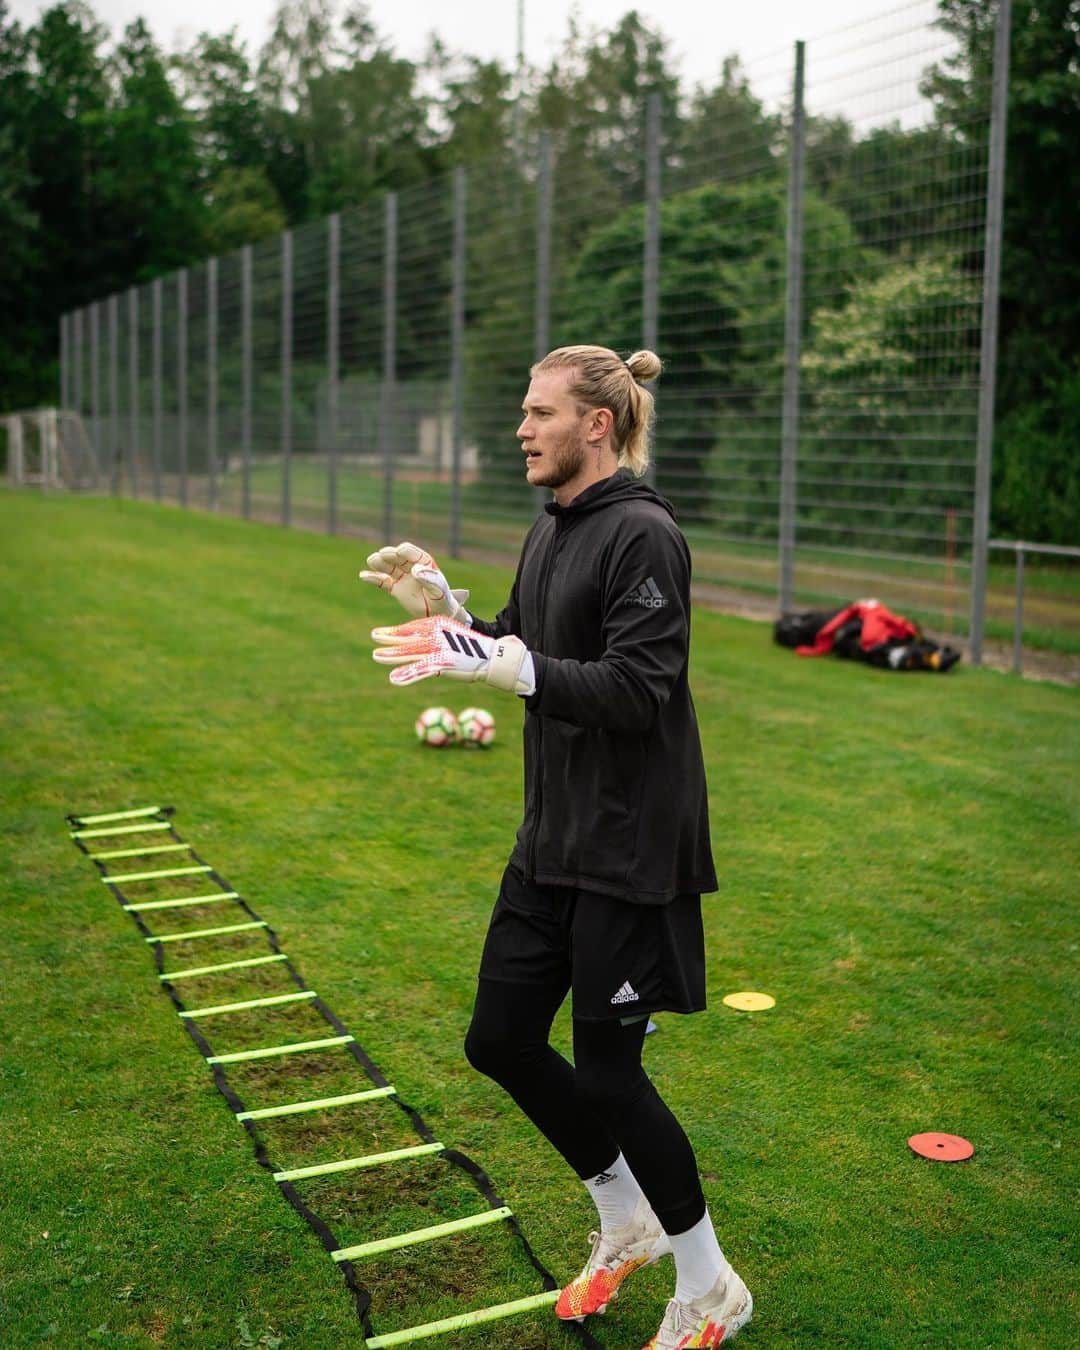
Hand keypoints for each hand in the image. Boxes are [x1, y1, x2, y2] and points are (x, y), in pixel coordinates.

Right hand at [358, 541, 470, 620]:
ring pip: (389, 568)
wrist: (439, 614)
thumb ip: (429, 579)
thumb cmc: (443, 600)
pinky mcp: (396, 589)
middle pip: (398, 558)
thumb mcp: (439, 589)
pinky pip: (383, 582)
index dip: (406, 552)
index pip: (414, 554)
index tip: (400, 551)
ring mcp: (403, 578)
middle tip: (382, 554)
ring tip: (372, 560)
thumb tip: (415, 570)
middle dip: (390, 555)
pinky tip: (364, 575)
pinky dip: (374, 578)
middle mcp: (412, 568)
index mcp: (425, 564)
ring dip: (380, 564)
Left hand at [371, 616, 534, 695]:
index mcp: (439, 626)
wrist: (491, 657)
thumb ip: (439, 637)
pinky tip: (394, 679)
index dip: (396, 631)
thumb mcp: (453, 637)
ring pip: (410, 653)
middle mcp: (436, 635)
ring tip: (376, 655)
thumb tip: (426, 640)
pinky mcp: (443, 664)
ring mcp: (439, 649)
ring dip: (392, 655)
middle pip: (408, 638)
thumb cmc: (472, 648)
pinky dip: (406, 675)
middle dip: (389, 638)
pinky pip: (420, 670)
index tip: (381, 633)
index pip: (414, 627)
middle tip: (373, 636)